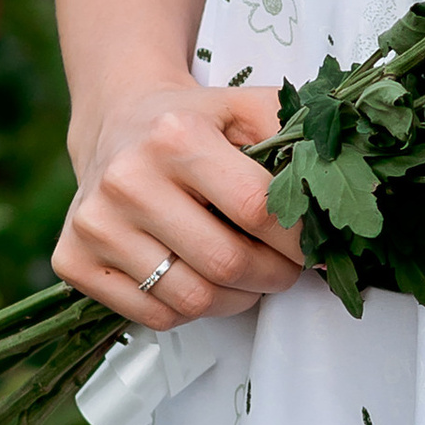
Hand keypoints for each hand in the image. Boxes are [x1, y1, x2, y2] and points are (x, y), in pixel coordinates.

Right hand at [53, 80, 306, 328]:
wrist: (116, 119)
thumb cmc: (195, 121)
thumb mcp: (248, 107)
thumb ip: (299, 135)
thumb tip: (351, 192)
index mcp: (175, 136)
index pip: (256, 208)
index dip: (298, 239)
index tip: (316, 247)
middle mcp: (126, 179)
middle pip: (226, 264)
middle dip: (274, 276)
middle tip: (287, 268)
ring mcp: (94, 224)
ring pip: (192, 300)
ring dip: (238, 299)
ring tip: (247, 273)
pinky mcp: (72, 260)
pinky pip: (154, 316)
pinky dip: (191, 309)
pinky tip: (199, 275)